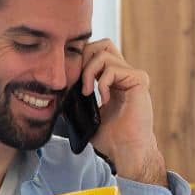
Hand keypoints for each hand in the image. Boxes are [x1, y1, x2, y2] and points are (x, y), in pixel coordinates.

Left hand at [78, 39, 166, 184]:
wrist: (125, 150)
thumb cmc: (109, 137)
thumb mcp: (85, 115)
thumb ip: (75, 100)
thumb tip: (55, 91)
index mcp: (113, 79)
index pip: (95, 53)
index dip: (80, 61)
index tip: (72, 82)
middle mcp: (124, 73)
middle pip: (102, 44)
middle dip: (84, 59)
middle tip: (79, 82)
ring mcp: (132, 75)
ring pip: (104, 53)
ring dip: (89, 72)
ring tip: (88, 93)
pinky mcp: (139, 79)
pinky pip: (113, 68)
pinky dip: (102, 83)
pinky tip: (104, 99)